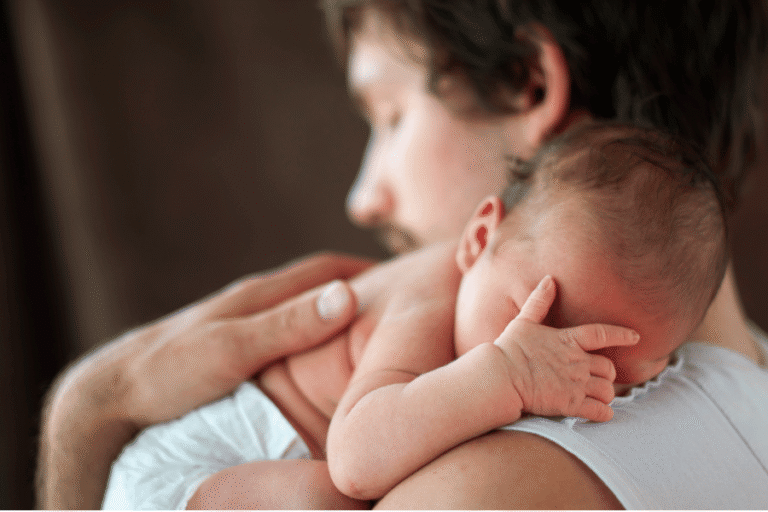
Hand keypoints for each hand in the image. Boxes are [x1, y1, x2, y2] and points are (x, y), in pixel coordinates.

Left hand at [38, 252, 372, 508]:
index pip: (325, 269)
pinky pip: (282, 332)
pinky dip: (309, 336)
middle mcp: (252, 303)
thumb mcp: (231, 350)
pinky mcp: (229, 347)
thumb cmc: (168, 373)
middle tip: (395, 304)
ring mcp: (240, 324)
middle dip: (356, 287)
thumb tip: (347, 297)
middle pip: (316, 284)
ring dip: (331, 312)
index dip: (367, 269)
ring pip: (299, 309)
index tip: (405, 276)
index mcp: (259, 296)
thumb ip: (286, 326)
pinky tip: (315, 358)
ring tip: (364, 331)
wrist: (110, 395)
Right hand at [493, 275, 638, 422]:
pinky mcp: (570, 405)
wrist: (499, 376)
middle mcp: (577, 362)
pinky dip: (604, 414)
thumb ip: (539, 301)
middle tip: (599, 378)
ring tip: (598, 397)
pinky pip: (599, 412)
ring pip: (607, 391)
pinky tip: (600, 414)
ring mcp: (575, 384)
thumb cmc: (508, 348)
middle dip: (607, 374)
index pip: (602, 334)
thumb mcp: (524, 321)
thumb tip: (549, 279)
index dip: (621, 335)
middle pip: (608, 368)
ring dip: (606, 395)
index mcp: (568, 340)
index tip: (635, 337)